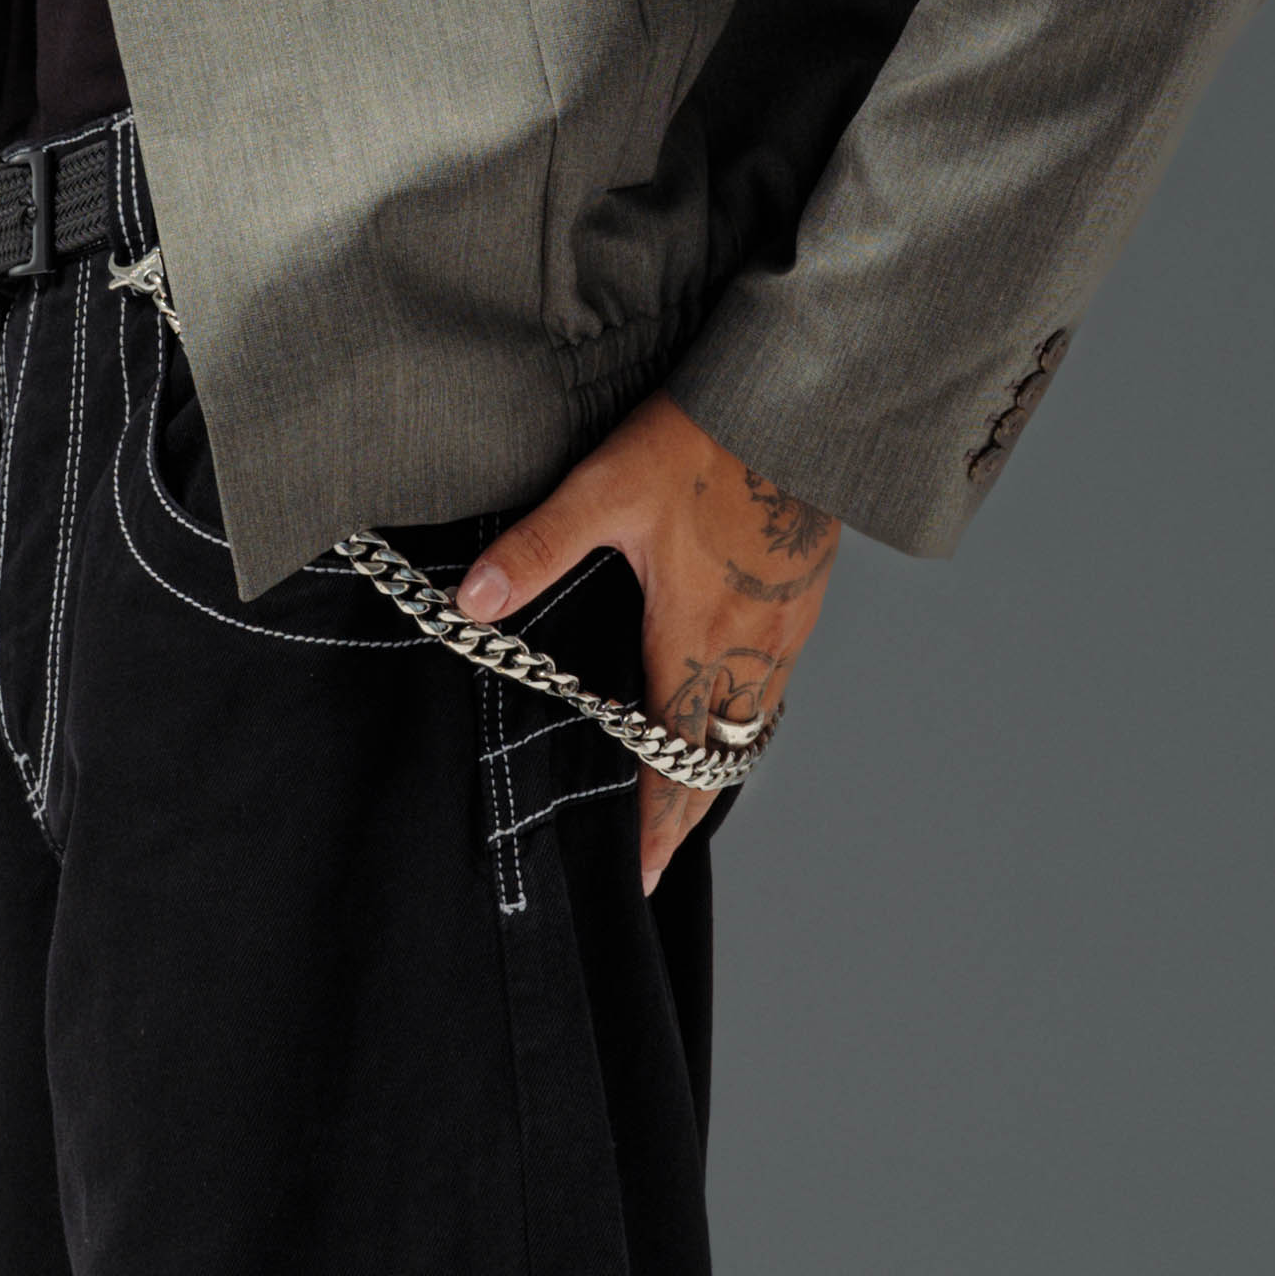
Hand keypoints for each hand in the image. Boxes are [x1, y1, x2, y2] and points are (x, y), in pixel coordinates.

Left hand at [457, 395, 841, 895]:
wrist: (798, 398)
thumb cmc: (703, 441)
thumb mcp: (604, 487)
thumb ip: (539, 548)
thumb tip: (472, 605)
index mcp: (696, 640)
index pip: (673, 762)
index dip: (654, 826)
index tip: (638, 876)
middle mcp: (749, 650)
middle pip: (718, 762)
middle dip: (683, 815)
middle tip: (656, 861)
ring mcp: (783, 627)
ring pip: (751, 727)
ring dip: (716, 769)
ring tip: (682, 799)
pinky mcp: (802, 598)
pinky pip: (773, 686)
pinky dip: (746, 720)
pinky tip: (727, 710)